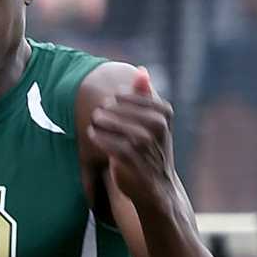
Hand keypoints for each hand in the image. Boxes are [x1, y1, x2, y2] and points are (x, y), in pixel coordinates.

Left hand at [88, 68, 174, 207]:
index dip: (124, 96)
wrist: (155, 185)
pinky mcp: (135, 162)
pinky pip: (115, 146)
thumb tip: (141, 70)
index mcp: (165, 115)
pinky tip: (92, 134)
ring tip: (94, 119)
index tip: (112, 98)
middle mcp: (159, 129)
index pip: (141, 97)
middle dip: (111, 109)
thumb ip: (145, 96)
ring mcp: (148, 146)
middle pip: (130, 111)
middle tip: (98, 109)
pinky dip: (101, 139)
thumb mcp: (152, 120)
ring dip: (105, 122)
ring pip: (122, 128)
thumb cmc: (150, 148)